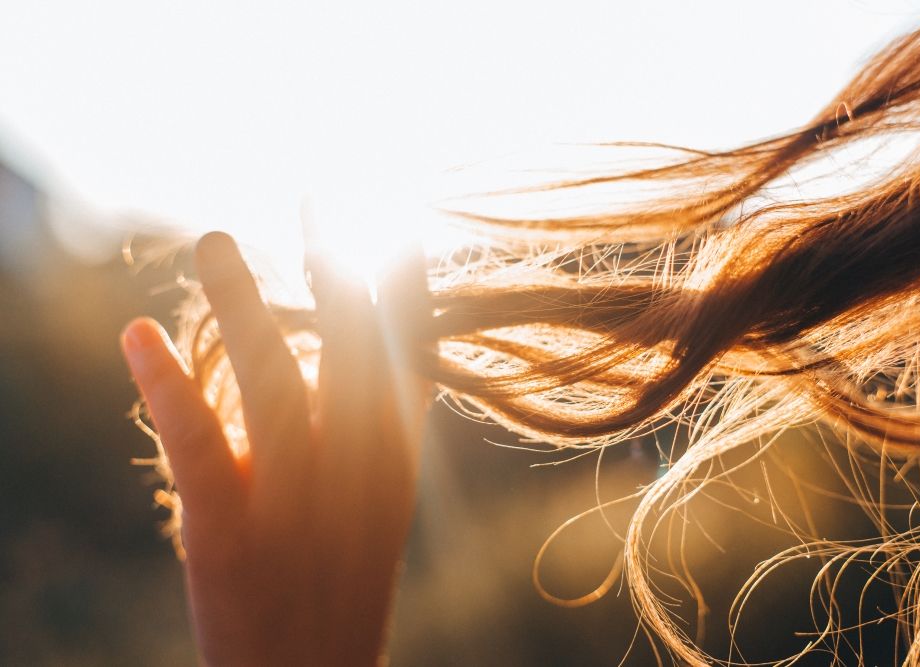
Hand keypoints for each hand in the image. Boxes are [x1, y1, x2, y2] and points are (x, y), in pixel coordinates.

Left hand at [121, 232, 430, 665]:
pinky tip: (137, 337)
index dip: (403, 284)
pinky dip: (170, 389)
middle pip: (351, 354)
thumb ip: (374, 423)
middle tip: (315, 197)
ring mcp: (295, 503)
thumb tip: (361, 347)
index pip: (410, 355)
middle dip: (336, 270)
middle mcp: (358, 474)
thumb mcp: (378, 500)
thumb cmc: (339, 583)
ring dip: (243, 305)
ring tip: (214, 240)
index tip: (390, 216)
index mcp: (395, 460)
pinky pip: (201, 449)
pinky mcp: (229, 534)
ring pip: (273, 386)